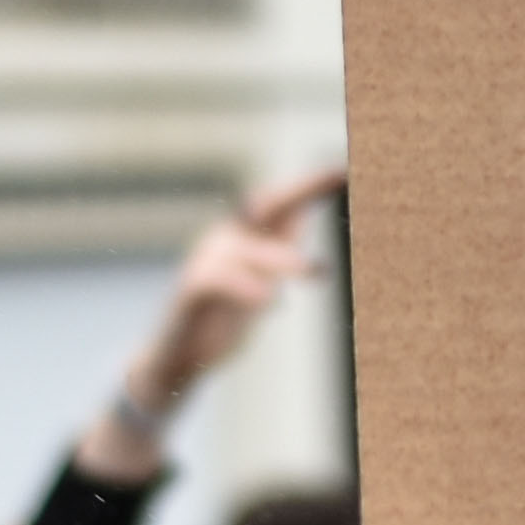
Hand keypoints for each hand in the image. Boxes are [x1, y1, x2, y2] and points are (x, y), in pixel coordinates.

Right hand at [81, 171, 344, 480]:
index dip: (311, 186)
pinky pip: (218, 282)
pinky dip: (245, 288)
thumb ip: (279, 254)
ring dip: (283, 259)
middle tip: (337, 179)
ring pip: (248, 252)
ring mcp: (206, 262)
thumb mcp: (261, 282)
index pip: (281, 204)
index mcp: (245, 237)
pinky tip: (270, 300)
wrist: (180, 353)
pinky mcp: (192, 291)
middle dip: (302, 191)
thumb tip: (302, 223)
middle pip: (266, 207)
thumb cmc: (225, 314)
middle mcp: (226, 240)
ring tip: (315, 271)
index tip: (343, 171)